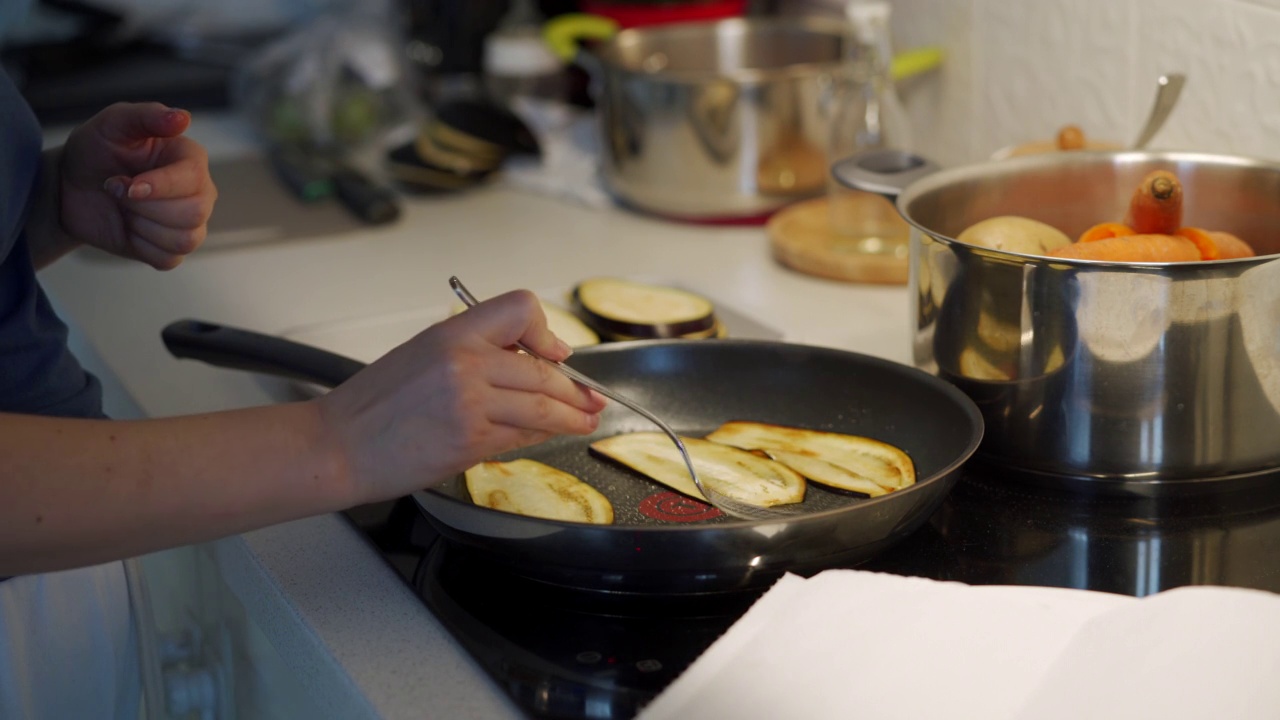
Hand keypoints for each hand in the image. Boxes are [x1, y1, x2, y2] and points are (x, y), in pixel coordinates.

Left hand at [58, 102, 216, 268]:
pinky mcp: (172, 249)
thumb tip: (183, 118)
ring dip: (142, 226)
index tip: (128, 185)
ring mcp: (189, 223)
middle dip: (145, 207)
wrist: (71, 187)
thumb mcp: (113, 124)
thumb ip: (147, 116)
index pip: (193, 178)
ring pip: (185, 239)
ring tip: (125, 209)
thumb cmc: (96, 151)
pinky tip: (130, 228)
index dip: (160, 186)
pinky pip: (169, 258)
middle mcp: (199, 192)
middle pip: (194, 213)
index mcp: (191, 160)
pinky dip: (142, 247)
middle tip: (118, 191)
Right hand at [317, 289, 608, 503]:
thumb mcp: (423, 356)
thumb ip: (474, 354)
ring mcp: (470, 402)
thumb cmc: (373, 406)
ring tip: (585, 421)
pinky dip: (540, 437)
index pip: (521, 309)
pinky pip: (521, 435)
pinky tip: (547, 437)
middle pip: (543, 368)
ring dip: (572, 417)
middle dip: (576, 389)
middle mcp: (465, 362)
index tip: (557, 351)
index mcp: (452, 333)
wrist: (337, 446)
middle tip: (591, 398)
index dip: (547, 330)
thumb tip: (529, 364)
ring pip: (542, 406)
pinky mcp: (471, 440)